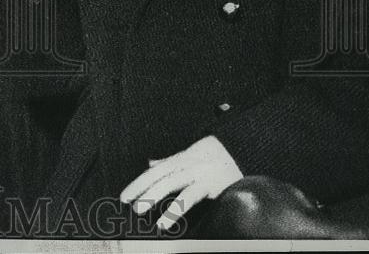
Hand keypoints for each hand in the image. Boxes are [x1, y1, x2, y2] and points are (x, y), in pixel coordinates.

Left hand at [120, 135, 243, 230]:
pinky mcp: (209, 184)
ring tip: (140, 210)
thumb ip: (169, 160)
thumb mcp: (190, 153)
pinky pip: (189, 197)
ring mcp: (197, 173)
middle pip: (158, 176)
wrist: (244, 147)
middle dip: (141, 188)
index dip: (138, 183)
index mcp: (180, 159)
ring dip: (153, 196)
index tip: (125, 195)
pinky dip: (175, 209)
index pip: (154, 171)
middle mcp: (186, 164)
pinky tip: (165, 221)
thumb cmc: (216, 152)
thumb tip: (150, 163)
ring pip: (170, 183)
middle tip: (127, 202)